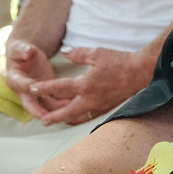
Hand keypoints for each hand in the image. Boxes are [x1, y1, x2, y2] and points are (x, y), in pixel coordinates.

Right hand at [4, 37, 73, 118]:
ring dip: (55, 111)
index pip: (20, 84)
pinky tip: (74, 107)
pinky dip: (63, 106)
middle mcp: (23, 91)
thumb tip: (28, 52)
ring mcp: (35, 95)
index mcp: (14, 79)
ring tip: (67, 112)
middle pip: (31, 103)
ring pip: (44, 107)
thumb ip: (24, 50)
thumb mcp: (20, 48)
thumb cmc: (21, 51)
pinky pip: (55, 103)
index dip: (26, 86)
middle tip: (48, 117)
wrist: (27, 56)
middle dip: (39, 111)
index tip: (32, 88)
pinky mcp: (47, 95)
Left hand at [26, 45, 156, 125]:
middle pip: (66, 112)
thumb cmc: (120, 61)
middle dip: (53, 117)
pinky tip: (76, 117)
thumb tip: (64, 52)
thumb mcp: (96, 53)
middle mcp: (90, 99)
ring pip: (78, 118)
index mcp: (85, 84)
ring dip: (65, 120)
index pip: (59, 88)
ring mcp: (99, 106)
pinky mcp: (107, 108)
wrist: (140, 72)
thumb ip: (78, 53)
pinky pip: (89, 117)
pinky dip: (80, 118)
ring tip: (56, 121)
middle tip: (42, 120)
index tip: (32, 89)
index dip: (43, 89)